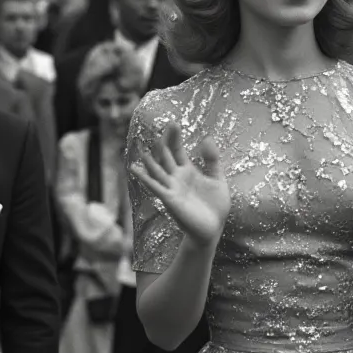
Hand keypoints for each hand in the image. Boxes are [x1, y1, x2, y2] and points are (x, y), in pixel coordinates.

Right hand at [129, 124, 229, 247]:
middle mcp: (176, 178)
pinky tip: (134, 169)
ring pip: (157, 169)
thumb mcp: (218, 180)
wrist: (212, 230)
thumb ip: (212, 161)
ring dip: (149, 158)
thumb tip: (207, 138)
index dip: (175, 137)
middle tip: (165, 124)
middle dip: (164, 141)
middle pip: (166, 156)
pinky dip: (145, 178)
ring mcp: (171, 188)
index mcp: (188, 171)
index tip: (173, 122)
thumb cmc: (214, 207)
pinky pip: (155, 186)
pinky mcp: (169, 199)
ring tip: (141, 145)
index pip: (178, 150)